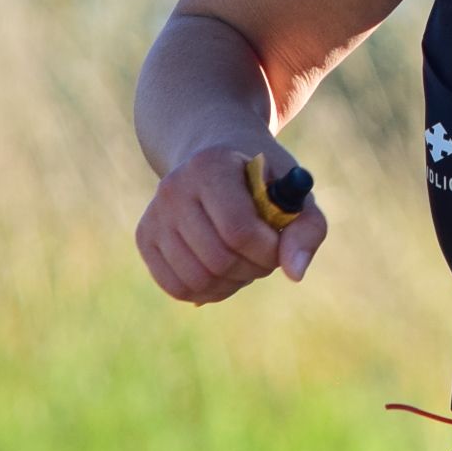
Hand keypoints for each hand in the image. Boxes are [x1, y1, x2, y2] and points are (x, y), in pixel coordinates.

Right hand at [135, 143, 329, 304]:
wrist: (216, 159)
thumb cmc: (262, 180)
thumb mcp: (293, 193)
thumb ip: (307, 229)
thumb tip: (295, 274)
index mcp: (210, 166)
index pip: (239, 231)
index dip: (268, 251)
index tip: (279, 244)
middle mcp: (173, 188)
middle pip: (218, 260)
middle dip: (253, 268)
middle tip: (264, 253)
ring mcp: (154, 214)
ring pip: (197, 279)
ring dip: (232, 282)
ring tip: (244, 260)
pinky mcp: (145, 237)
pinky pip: (176, 287)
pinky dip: (207, 290)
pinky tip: (222, 271)